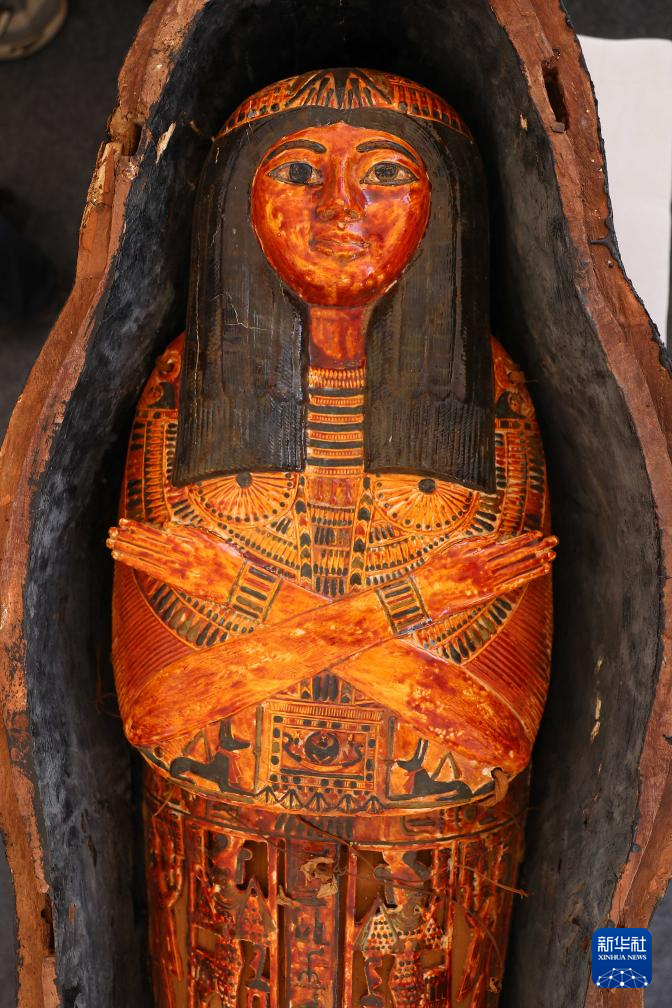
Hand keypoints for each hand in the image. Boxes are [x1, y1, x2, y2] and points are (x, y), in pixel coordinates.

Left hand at [107, 518, 238, 601]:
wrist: (239, 582)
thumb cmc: (227, 560)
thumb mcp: (210, 539)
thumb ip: (187, 531)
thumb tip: (166, 525)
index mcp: (187, 541)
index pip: (156, 532)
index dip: (137, 528)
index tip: (122, 523)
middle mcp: (179, 553)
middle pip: (147, 543)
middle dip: (127, 537)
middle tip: (110, 532)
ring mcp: (177, 567)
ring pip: (146, 555)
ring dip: (127, 549)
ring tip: (111, 544)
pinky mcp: (177, 581)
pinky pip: (152, 570)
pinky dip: (135, 563)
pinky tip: (123, 558)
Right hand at [422, 531, 556, 616]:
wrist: (424, 594)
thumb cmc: (434, 571)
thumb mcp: (452, 550)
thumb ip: (474, 543)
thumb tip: (494, 539)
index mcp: (477, 553)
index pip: (506, 545)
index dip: (523, 540)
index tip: (537, 535)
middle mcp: (486, 565)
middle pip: (517, 554)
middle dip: (537, 548)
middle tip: (554, 541)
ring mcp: (488, 580)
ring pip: (519, 568)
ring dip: (537, 561)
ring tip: (553, 555)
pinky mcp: (488, 594)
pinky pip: (514, 583)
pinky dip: (529, 576)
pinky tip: (541, 571)